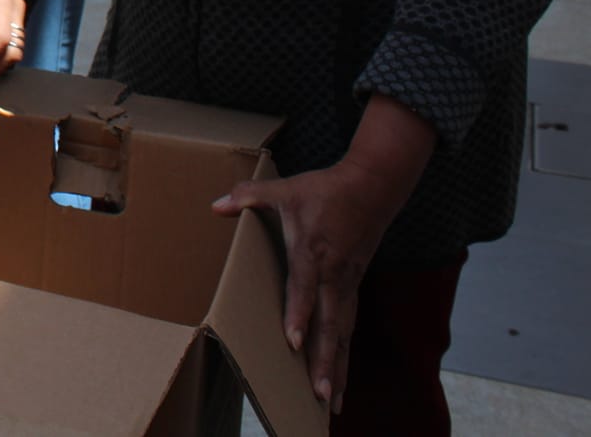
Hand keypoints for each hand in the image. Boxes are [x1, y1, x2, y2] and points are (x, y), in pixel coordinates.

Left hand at [212, 96, 434, 413]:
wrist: (373, 187)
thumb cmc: (325, 190)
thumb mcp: (285, 189)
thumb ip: (250, 197)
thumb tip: (217, 205)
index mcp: (313, 251)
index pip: (304, 287)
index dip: (299, 315)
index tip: (292, 342)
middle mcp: (333, 274)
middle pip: (330, 323)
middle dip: (325, 360)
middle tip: (321, 395)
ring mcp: (347, 283)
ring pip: (343, 332)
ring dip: (338, 366)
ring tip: (332, 402)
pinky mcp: (354, 286)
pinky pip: (349, 325)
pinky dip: (345, 352)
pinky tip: (340, 376)